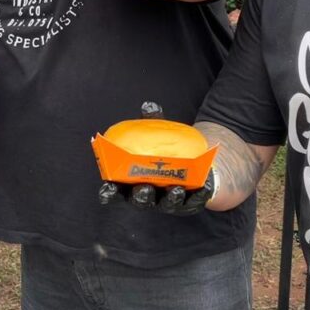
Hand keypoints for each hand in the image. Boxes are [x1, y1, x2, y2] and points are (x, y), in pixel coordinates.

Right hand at [97, 101, 215, 215]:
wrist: (194, 162)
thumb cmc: (166, 150)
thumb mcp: (158, 135)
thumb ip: (152, 123)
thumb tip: (149, 106)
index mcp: (133, 181)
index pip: (117, 191)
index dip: (111, 192)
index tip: (108, 189)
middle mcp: (149, 194)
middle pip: (141, 200)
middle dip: (142, 197)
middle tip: (144, 188)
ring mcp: (168, 200)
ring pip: (166, 203)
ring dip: (170, 199)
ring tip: (174, 189)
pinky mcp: (189, 202)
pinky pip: (193, 201)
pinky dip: (195, 197)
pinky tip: (201, 190)